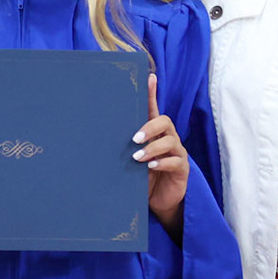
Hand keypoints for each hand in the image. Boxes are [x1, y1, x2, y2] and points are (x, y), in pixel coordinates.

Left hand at [133, 73, 188, 230]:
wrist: (157, 201)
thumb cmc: (141, 177)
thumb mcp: (130, 160)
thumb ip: (122, 147)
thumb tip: (95, 135)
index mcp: (154, 134)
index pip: (153, 110)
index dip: (152, 93)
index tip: (148, 77)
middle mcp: (168, 139)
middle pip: (165, 122)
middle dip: (150, 127)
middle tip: (134, 138)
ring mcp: (177, 153)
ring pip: (170, 141)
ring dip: (153, 148)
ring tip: (138, 157)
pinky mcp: (182, 169)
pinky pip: (176, 161)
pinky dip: (163, 162)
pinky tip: (151, 166)